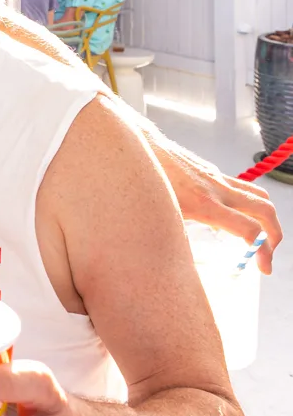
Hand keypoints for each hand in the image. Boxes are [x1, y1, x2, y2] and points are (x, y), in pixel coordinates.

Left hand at [151, 141, 282, 272]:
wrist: (139, 147)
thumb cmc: (142, 184)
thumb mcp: (158, 217)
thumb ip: (175, 236)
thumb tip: (183, 261)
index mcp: (203, 204)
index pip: (248, 229)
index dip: (262, 252)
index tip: (263, 268)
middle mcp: (216, 189)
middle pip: (265, 210)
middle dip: (274, 235)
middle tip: (267, 255)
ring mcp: (216, 177)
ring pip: (258, 195)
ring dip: (267, 218)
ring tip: (260, 238)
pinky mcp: (212, 171)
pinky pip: (241, 188)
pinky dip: (248, 205)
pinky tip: (231, 219)